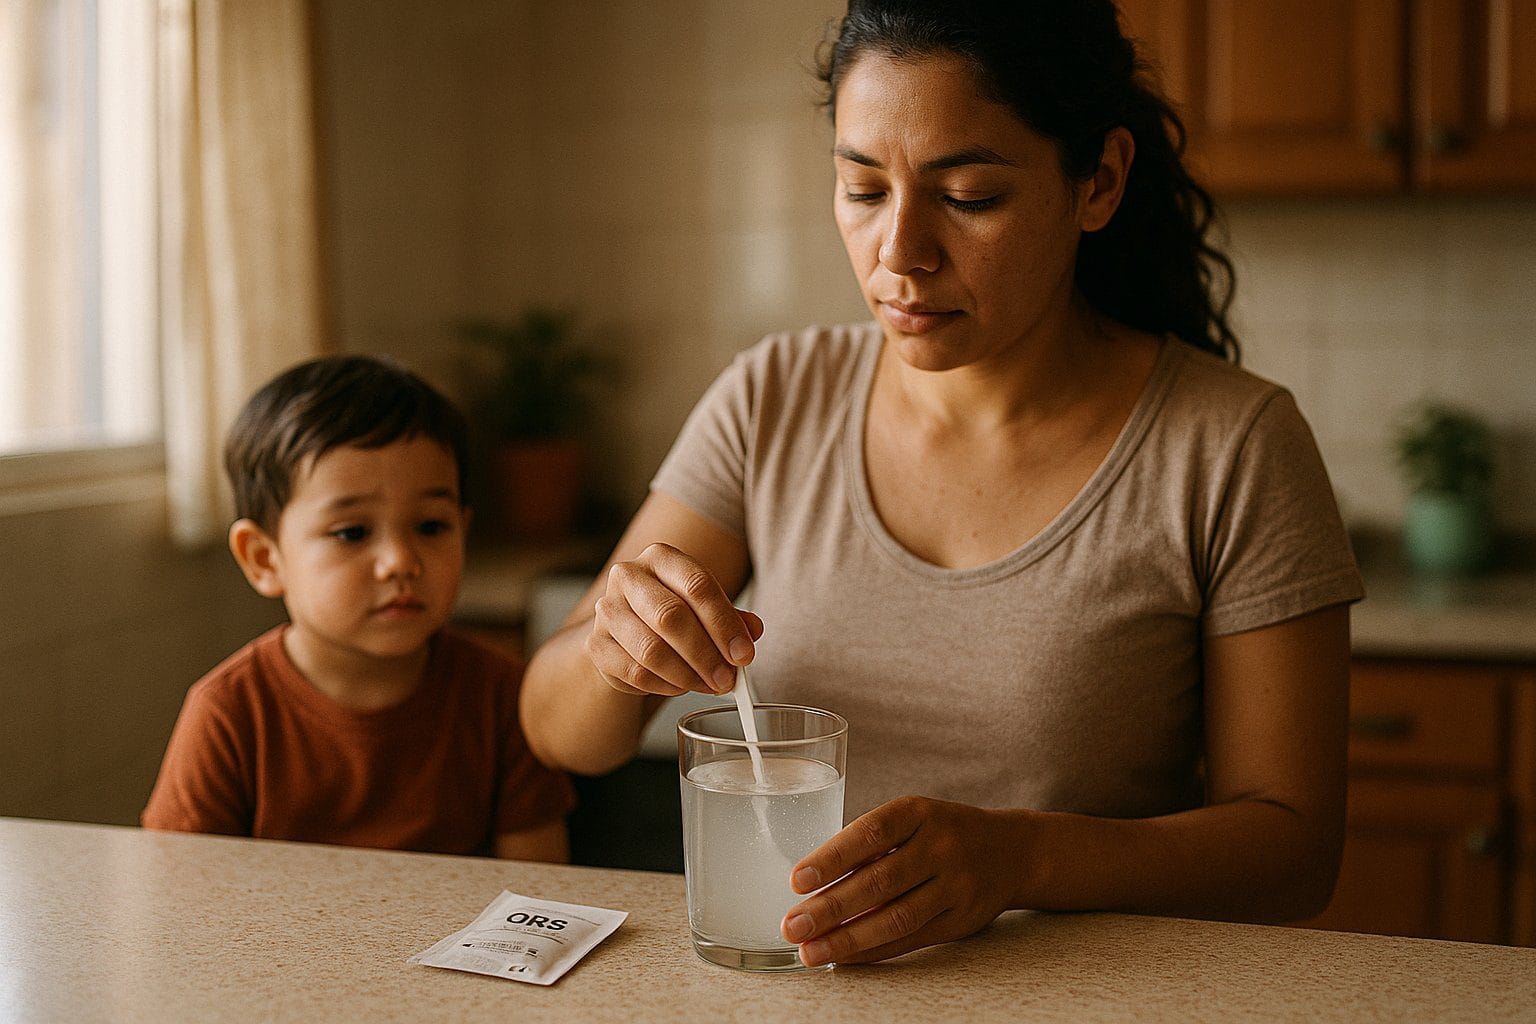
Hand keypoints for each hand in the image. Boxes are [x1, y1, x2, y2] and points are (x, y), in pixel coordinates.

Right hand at [585, 542, 762, 696]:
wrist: (627, 630)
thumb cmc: (674, 613)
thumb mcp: (706, 608)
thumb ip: (732, 617)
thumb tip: (753, 630)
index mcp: (661, 557)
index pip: (698, 585)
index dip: (724, 623)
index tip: (744, 654)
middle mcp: (628, 576)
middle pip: (671, 616)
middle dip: (706, 654)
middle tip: (728, 679)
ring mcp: (607, 610)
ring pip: (651, 650)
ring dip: (687, 675)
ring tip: (709, 685)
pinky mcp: (596, 645)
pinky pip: (636, 673)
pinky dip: (665, 686)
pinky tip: (681, 686)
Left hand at [780, 796, 1019, 965]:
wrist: (1010, 851)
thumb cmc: (943, 831)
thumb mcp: (912, 818)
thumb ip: (871, 843)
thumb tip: (813, 882)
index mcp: (918, 812)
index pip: (869, 834)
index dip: (831, 858)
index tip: (797, 880)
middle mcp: (939, 846)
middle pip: (879, 881)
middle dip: (830, 908)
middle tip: (792, 926)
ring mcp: (954, 885)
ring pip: (895, 918)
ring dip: (847, 939)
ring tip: (811, 951)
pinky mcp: (960, 920)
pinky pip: (910, 940)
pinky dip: (873, 951)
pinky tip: (844, 957)